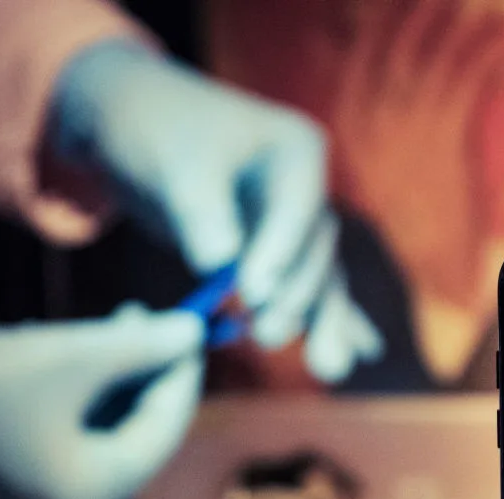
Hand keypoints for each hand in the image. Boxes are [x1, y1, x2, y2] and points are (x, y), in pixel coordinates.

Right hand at [0, 305, 203, 498]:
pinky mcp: (17, 488)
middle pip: (136, 437)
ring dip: (117, 382)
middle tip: (163, 324)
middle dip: (149, 377)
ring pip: (103, 436)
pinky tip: (81, 353)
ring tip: (123, 326)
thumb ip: (141, 346)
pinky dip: (83, 400)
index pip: (163, 431)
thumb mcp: (69, 353)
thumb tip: (193, 331)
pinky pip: (70, 442)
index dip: (183, 377)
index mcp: (90, 495)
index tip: (197, 330)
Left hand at [50, 40, 378, 370]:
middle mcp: (310, 189)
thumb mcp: (173, 166)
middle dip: (295, 298)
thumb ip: (199, 213)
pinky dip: (337, 319)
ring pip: (321, 279)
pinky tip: (365, 353)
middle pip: (316, 253)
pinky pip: (314, 289)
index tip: (251, 294)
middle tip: (266, 336)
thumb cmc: (156, 132)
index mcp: (298, 150)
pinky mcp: (286, 252)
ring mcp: (301, 224)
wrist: (139, 124)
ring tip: (328, 370)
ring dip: (323, 324)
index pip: (298, 211)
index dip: (280, 254)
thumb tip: (220, 263)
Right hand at [331, 0, 503, 304]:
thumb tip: (357, 62)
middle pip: (396, 37)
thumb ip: (369, 111)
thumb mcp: (375, 161)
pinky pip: (471, 75)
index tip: (403, 4)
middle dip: (425, 9)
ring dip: (469, 25)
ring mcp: (408, 122)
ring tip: (494, 13)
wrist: (431, 261)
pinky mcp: (446, 133)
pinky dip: (495, 55)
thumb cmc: (410, 212)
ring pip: (438, 51)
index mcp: (351, 120)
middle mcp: (373, 114)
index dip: (384, 17)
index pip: (360, 48)